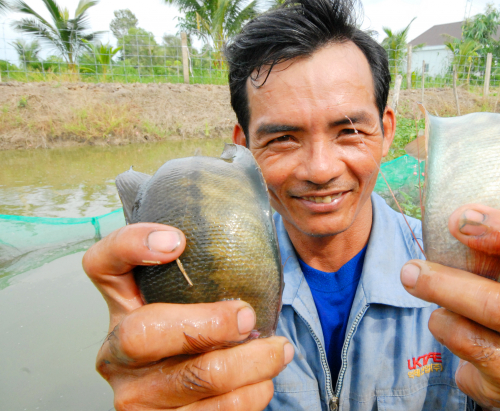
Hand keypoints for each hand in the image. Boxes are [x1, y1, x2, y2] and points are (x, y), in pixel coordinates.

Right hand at [83, 223, 292, 410]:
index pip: (102, 264)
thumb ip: (210, 268)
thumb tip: (264, 222)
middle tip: (247, 316)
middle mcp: (116, 352)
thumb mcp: (196, 300)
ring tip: (279, 350)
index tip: (177, 242)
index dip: (130, 246)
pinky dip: (249, 395)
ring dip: (249, 363)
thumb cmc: (203, 335)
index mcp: (121, 306)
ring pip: (192, 379)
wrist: (195, 399)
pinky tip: (264, 381)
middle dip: (207, 324)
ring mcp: (135, 394)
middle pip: (144, 333)